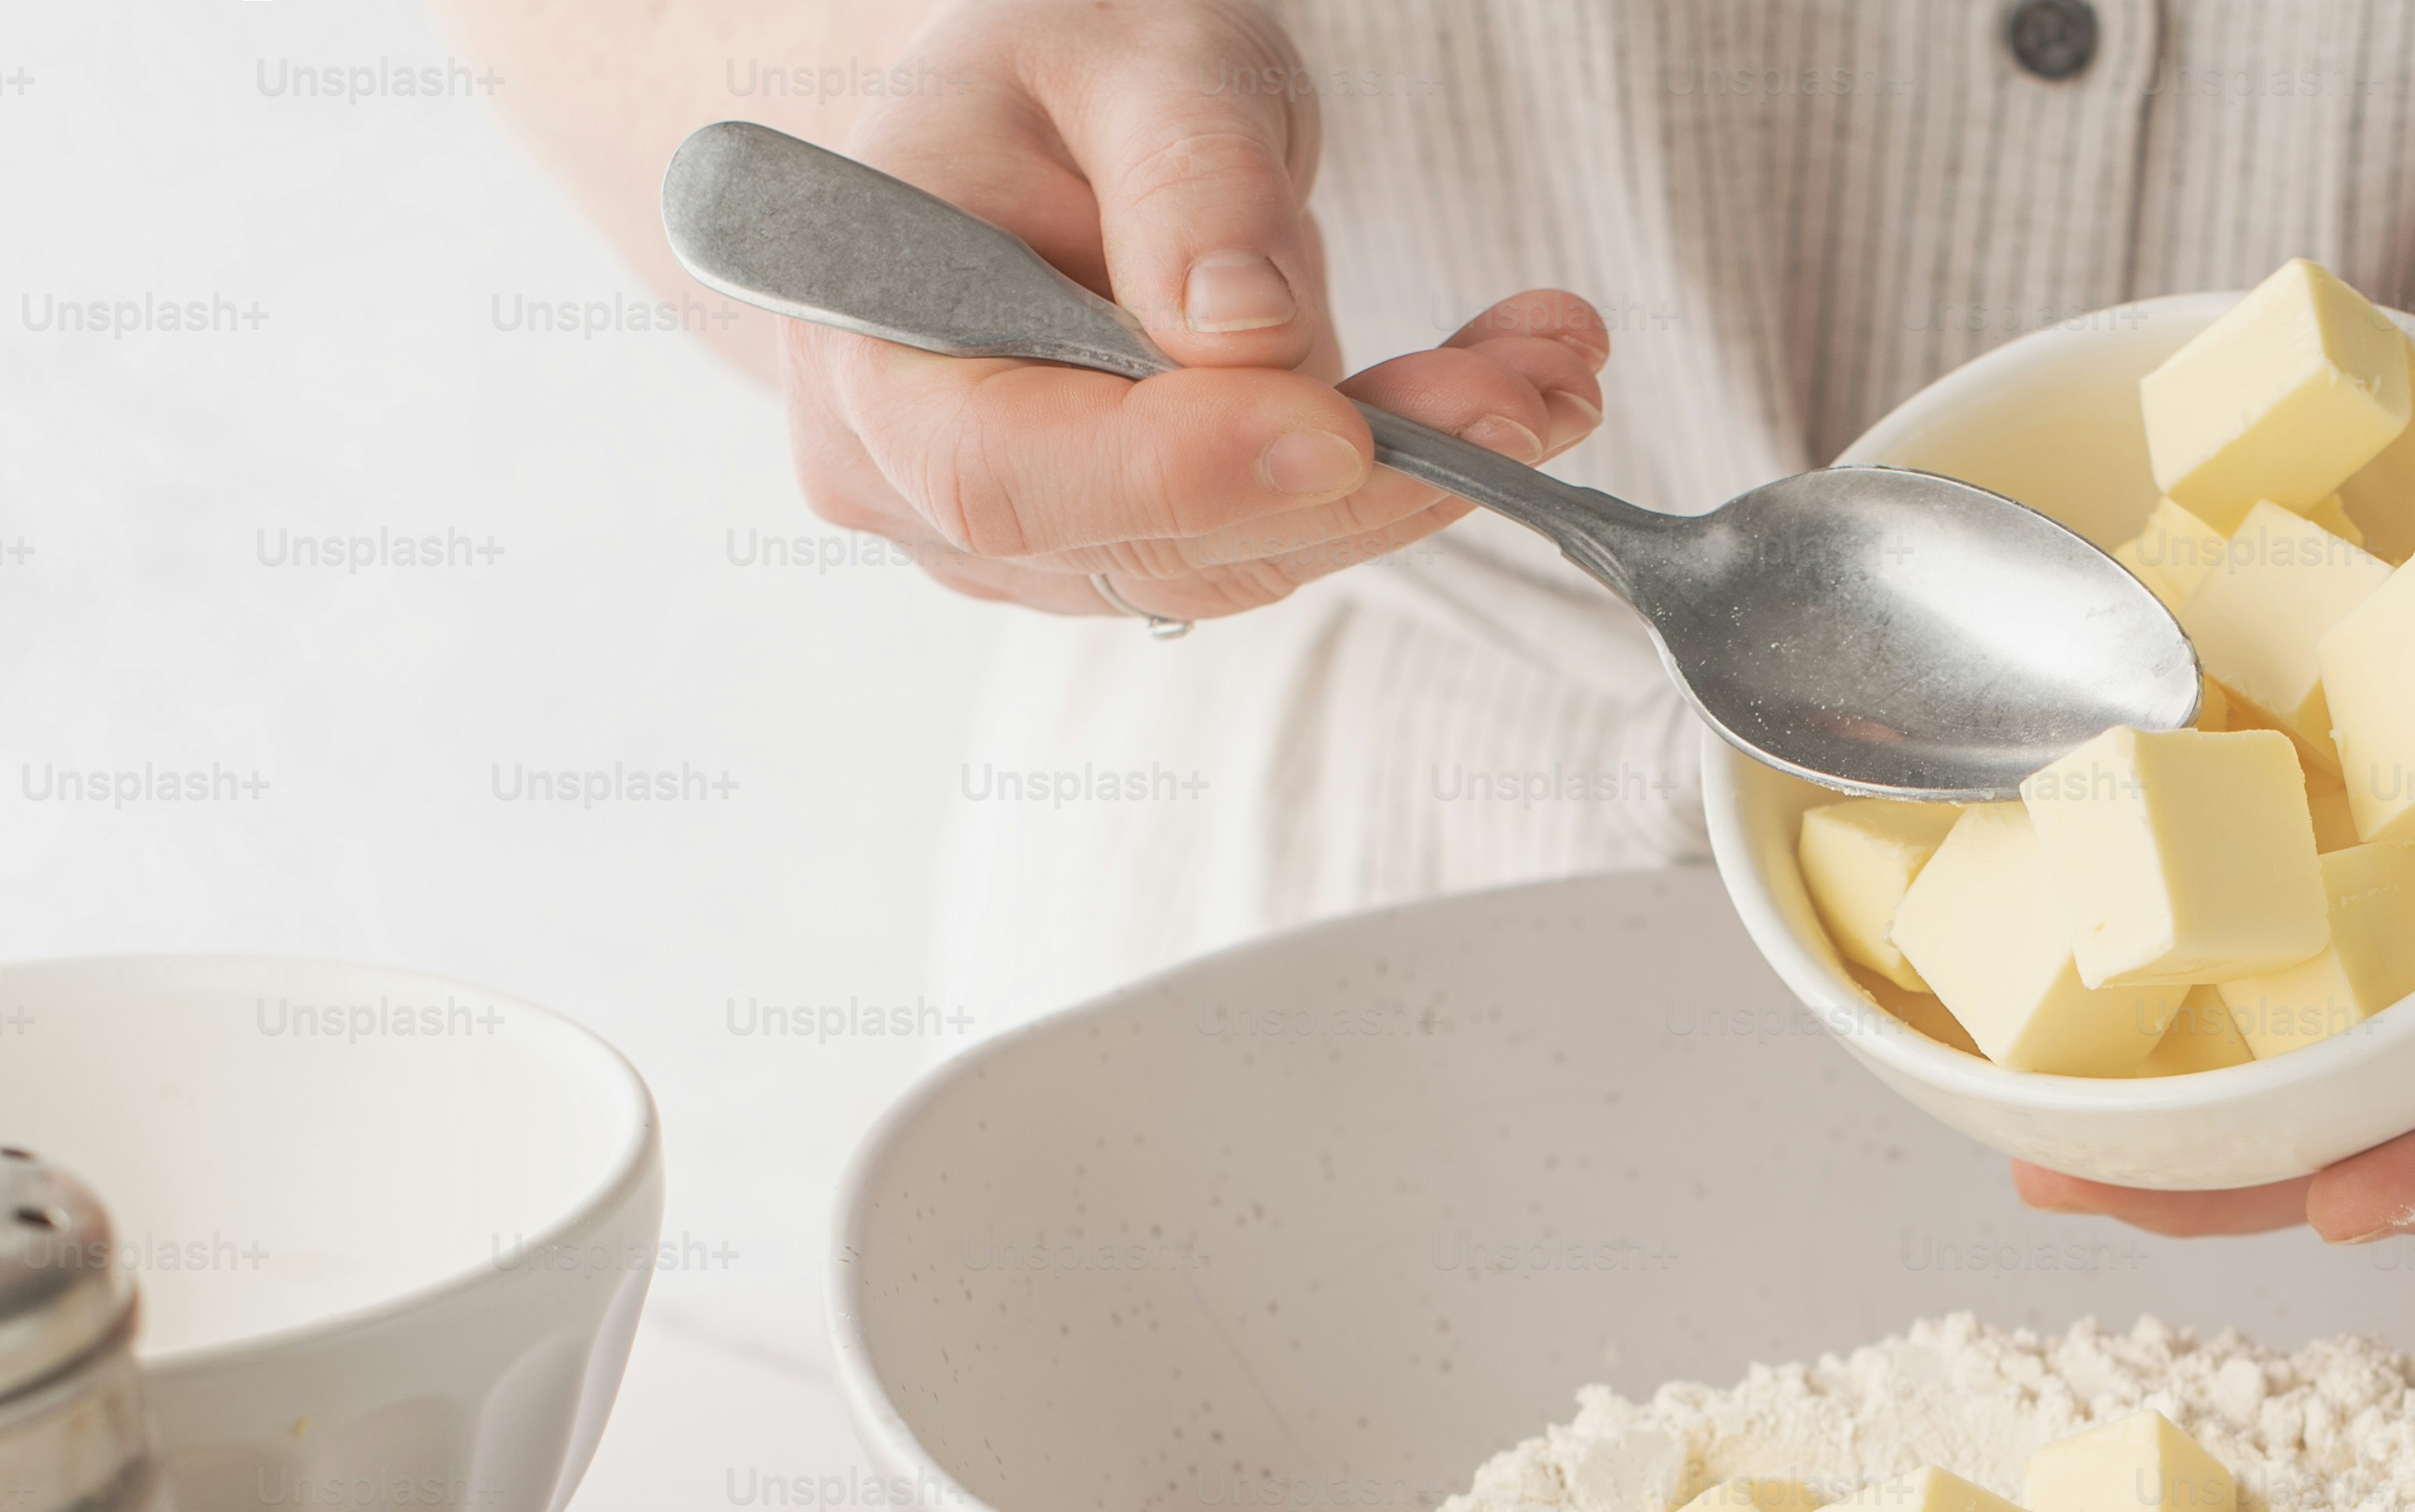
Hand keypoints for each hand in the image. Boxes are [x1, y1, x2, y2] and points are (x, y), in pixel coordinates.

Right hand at [780, 0, 1608, 620]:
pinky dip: (1404, 477)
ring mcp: (1031, 535)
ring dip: (1419, 480)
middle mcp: (920, 479)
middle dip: (1365, 475)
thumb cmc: (1060, 60)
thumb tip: (1245, 333)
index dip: (1181, 471)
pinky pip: (1280, 540)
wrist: (1046, 111)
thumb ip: (1187, 178)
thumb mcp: (1131, 51)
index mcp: (866, 339)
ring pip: (1245, 558)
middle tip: (1529, 390)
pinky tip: (1503, 392)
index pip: (1007, 469)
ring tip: (1548, 369)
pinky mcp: (1137, 545)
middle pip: (1155, 538)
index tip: (1345, 434)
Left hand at [2017, 290, 2414, 1242]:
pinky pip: (2242, 851)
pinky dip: (2145, 895)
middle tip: (2089, 1187)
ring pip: (2292, 1010)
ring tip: (2022, 1126)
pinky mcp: (2341, 749)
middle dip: (2242, 1171)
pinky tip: (2027, 911)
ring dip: (2164, 1083)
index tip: (2347, 1203)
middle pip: (2383, 1098)